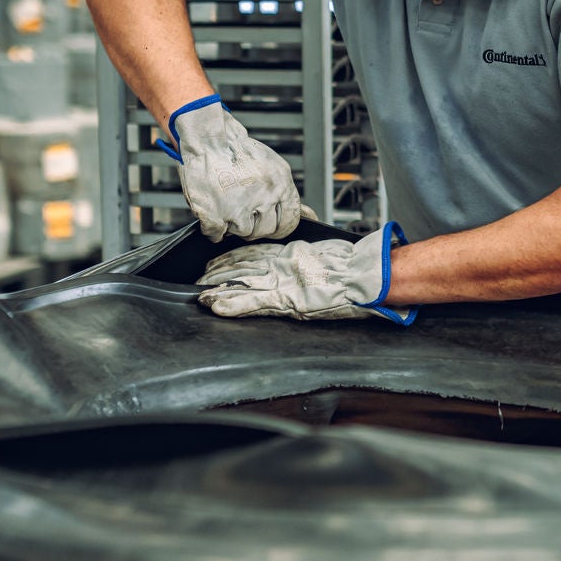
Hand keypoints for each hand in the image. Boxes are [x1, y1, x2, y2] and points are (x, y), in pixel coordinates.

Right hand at [165, 96, 308, 241]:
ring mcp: (239, 208)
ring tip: (225, 203)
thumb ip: (286, 193)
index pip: (290, 221)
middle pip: (265, 230)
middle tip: (241, 210)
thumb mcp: (273, 167)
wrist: (208, 140)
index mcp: (281, 184)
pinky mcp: (215, 215)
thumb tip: (310, 215)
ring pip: (242, 233)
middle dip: (253, 225)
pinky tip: (212, 209)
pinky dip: (212, 227)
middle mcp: (264, 196)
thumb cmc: (237, 152)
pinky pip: (216, 235)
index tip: (271, 226)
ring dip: (232, 224)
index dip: (279, 226)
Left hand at [198, 224, 414, 323]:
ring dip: (218, 289)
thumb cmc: (350, 268)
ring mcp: (282, 282)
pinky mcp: (286, 299)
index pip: (252, 253)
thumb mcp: (323, 254)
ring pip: (242, 283)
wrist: (362, 277)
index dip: (230, 257)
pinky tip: (217, 306)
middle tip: (199, 278)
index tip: (215, 261)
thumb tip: (297, 257)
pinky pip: (254, 303)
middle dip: (218, 273)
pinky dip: (234, 304)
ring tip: (200, 294)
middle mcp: (281, 266)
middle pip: (241, 267)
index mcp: (290, 254)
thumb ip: (305, 256)